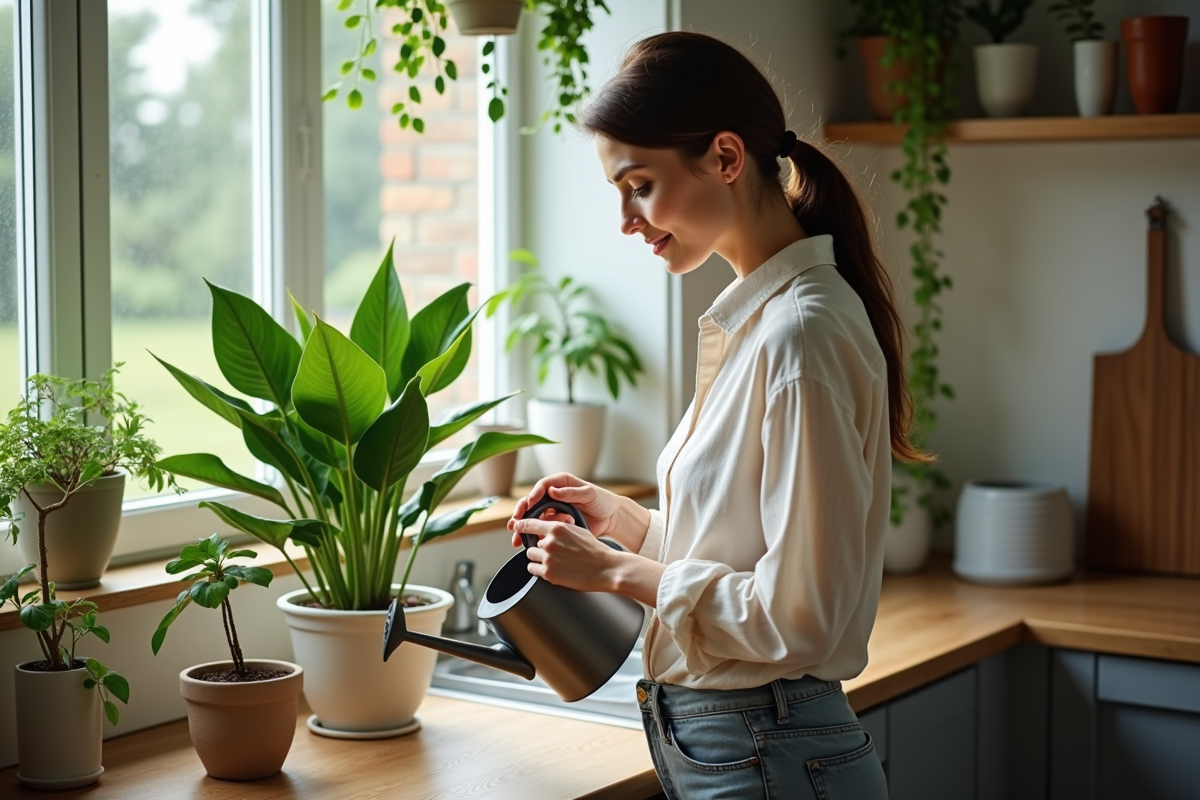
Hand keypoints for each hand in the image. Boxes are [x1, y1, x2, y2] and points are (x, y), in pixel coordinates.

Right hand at [508, 473, 624, 545]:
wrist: (611, 518)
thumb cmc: (602, 501)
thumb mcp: (589, 494)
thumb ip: (571, 492)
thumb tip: (552, 491)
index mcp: (560, 483)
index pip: (542, 487)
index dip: (533, 495)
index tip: (529, 503)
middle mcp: (553, 496)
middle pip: (532, 503)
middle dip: (521, 513)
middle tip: (515, 523)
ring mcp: (553, 510)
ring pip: (533, 518)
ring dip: (524, 528)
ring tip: (518, 537)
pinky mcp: (556, 524)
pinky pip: (541, 529)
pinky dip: (534, 536)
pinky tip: (529, 542)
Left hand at [511, 514, 620, 592]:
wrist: (606, 568)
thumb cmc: (595, 550)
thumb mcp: (577, 530)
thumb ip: (559, 530)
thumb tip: (546, 532)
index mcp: (557, 528)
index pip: (529, 524)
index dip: (520, 525)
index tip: (515, 526)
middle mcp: (550, 542)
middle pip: (531, 544)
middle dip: (539, 548)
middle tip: (553, 553)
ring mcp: (548, 558)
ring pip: (530, 556)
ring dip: (538, 559)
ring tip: (554, 562)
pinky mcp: (549, 574)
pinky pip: (533, 569)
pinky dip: (539, 570)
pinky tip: (552, 569)